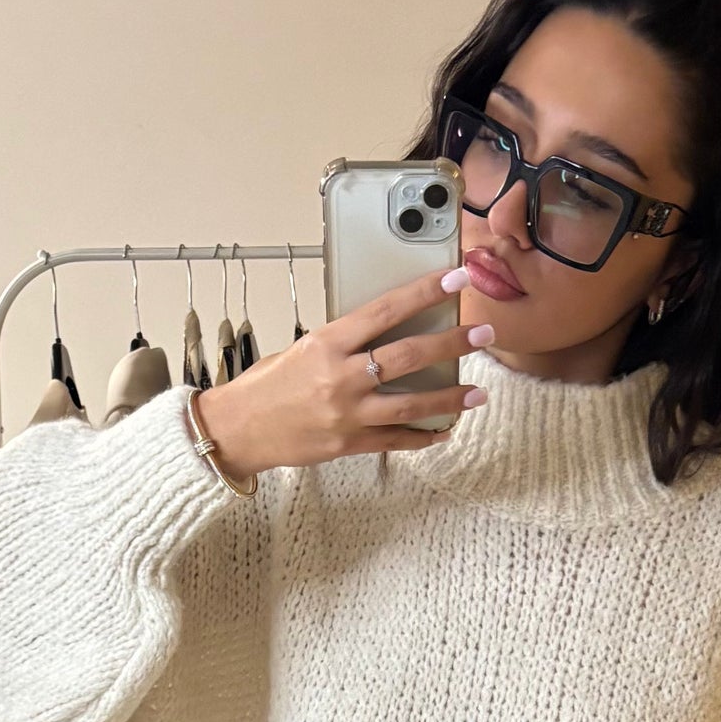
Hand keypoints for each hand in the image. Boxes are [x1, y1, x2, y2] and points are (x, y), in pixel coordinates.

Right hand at [191, 264, 493, 476]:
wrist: (238, 429)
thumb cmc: (267, 385)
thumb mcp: (302, 348)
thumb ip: (343, 342)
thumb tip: (383, 331)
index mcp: (328, 342)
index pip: (386, 310)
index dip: (425, 292)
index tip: (455, 277)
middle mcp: (341, 376)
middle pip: (409, 355)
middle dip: (452, 343)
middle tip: (483, 334)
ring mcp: (348, 413)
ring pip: (413, 403)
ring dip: (451, 396)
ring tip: (479, 391)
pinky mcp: (350, 444)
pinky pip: (397, 440)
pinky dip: (424, 436)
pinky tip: (446, 430)